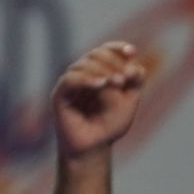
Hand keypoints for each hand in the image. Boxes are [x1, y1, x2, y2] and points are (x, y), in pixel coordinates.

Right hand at [52, 41, 147, 160]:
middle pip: (96, 54)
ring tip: (116, 83)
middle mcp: (83, 73)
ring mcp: (70, 83)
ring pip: (83, 64)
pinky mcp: (59, 95)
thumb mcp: (130, 101)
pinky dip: (86, 79)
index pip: (106, 50)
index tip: (132, 52)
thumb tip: (132, 66)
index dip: (118, 47)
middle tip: (124, 79)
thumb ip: (134, 82)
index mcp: (99, 71)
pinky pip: (70, 79)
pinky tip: (100, 84)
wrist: (94, 146)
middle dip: (113, 62)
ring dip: (102, 70)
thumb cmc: (110, 123)